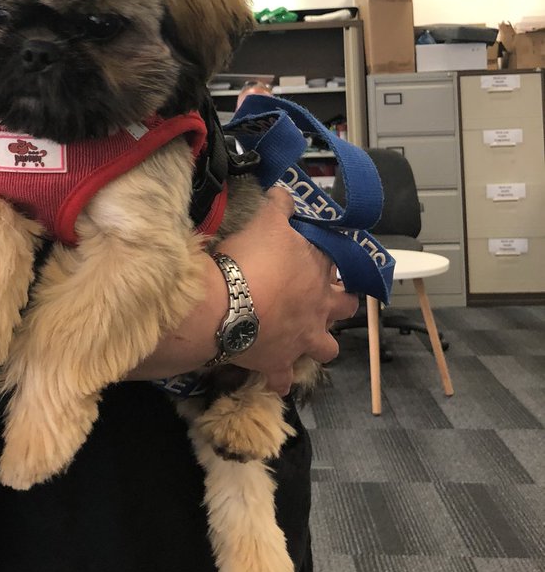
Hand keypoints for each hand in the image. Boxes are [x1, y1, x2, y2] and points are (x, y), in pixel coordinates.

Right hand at [222, 186, 358, 392]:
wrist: (227, 306)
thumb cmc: (252, 260)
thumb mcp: (267, 222)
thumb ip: (280, 206)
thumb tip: (285, 192)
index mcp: (318, 272)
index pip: (338, 262)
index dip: (330, 259)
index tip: (320, 256)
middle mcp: (319, 308)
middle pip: (345, 307)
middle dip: (338, 304)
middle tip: (321, 298)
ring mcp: (302, 339)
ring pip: (326, 349)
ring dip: (317, 344)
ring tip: (303, 339)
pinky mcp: (278, 363)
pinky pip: (282, 379)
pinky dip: (278, 379)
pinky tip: (273, 378)